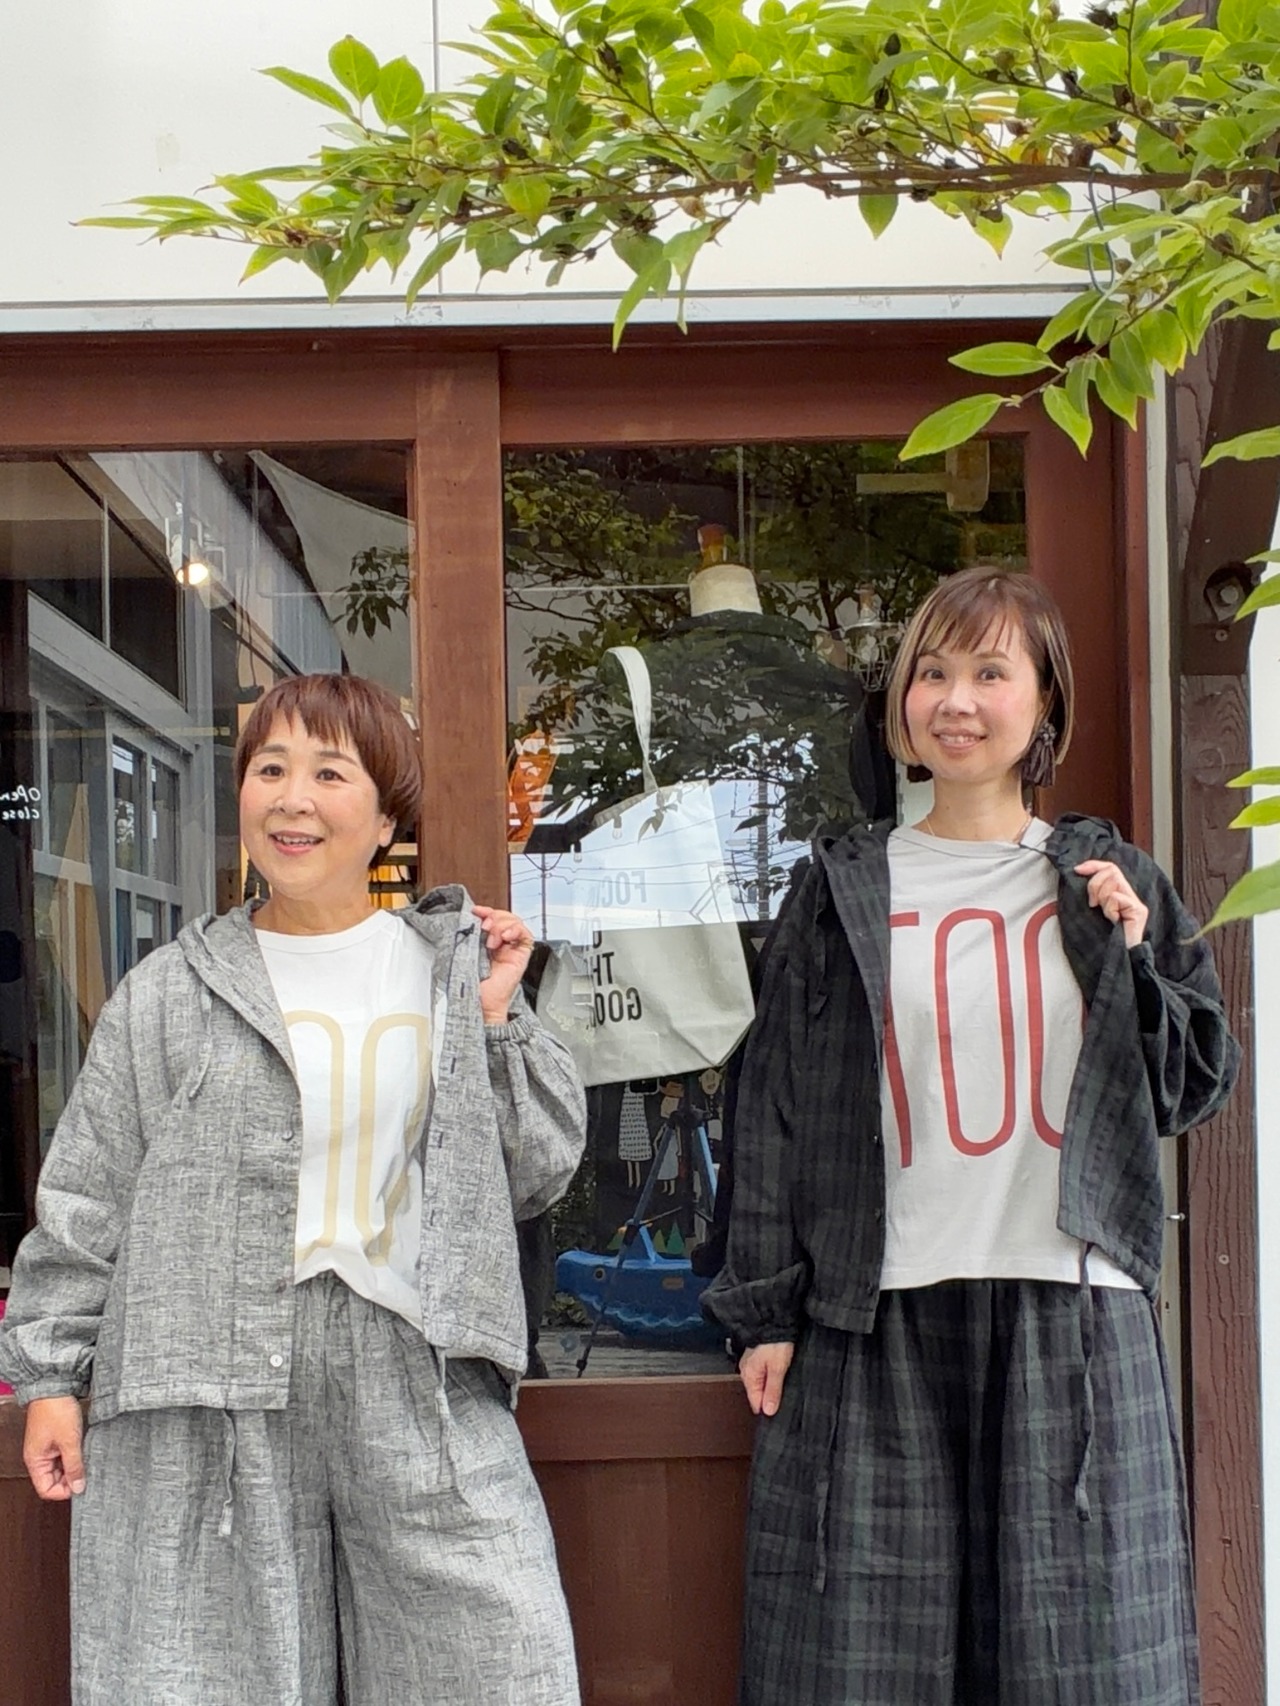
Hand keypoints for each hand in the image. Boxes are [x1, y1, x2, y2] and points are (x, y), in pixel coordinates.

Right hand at [23, 1396, 85, 1499]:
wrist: (55, 1384)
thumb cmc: (56, 1410)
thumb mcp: (69, 1441)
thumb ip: (74, 1466)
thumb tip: (78, 1488)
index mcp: (36, 1461)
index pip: (46, 1490)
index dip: (64, 1491)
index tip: (81, 1484)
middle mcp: (38, 1457)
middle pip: (54, 1480)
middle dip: (70, 1478)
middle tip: (87, 1470)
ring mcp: (46, 1447)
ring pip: (60, 1468)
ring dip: (73, 1465)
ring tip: (86, 1457)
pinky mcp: (55, 1438)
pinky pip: (64, 1455)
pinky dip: (74, 1455)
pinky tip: (84, 1448)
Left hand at [473, 905, 534, 1023]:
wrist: (482, 1003)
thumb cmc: (473, 984)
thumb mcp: (466, 953)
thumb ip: (469, 936)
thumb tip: (469, 920)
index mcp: (486, 942)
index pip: (491, 918)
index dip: (485, 911)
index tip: (475, 911)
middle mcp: (501, 944)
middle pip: (504, 916)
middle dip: (493, 917)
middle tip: (484, 927)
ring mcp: (512, 948)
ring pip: (514, 922)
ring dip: (502, 925)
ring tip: (492, 939)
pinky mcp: (521, 955)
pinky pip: (525, 934)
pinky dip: (516, 930)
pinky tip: (506, 937)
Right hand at [739, 1342, 794, 1416]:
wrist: (774, 1317)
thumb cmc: (775, 1342)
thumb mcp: (777, 1369)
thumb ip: (773, 1391)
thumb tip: (768, 1411)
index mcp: (749, 1376)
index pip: (755, 1403)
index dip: (768, 1409)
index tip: (780, 1412)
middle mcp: (747, 1370)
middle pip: (758, 1393)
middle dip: (770, 1398)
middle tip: (786, 1398)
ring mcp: (752, 1361)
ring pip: (762, 1382)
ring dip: (772, 1385)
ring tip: (785, 1384)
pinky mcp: (759, 1354)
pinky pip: (764, 1372)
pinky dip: (772, 1375)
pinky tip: (781, 1373)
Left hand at [1075, 859, 1148, 949]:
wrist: (1119, 958)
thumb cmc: (1104, 938)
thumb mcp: (1094, 910)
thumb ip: (1093, 893)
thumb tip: (1078, 872)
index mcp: (1120, 893)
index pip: (1110, 867)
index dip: (1093, 865)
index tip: (1077, 870)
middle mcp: (1130, 895)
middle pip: (1112, 870)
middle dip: (1095, 884)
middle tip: (1093, 903)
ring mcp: (1137, 903)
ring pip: (1114, 882)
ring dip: (1102, 897)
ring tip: (1104, 913)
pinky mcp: (1139, 911)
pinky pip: (1116, 897)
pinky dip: (1109, 908)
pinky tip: (1113, 920)